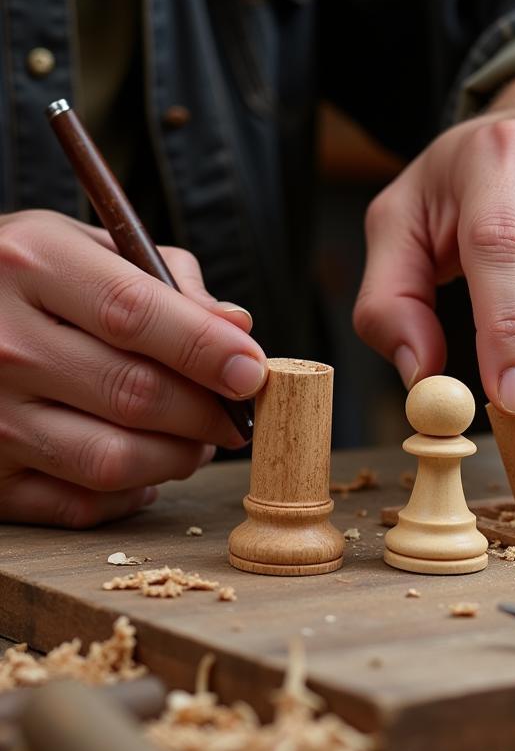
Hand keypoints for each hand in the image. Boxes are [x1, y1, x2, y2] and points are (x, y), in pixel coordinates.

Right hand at [0, 210, 266, 526]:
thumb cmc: (27, 277)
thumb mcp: (83, 245)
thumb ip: (165, 279)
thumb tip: (238, 329)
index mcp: (30, 264)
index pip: (133, 314)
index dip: (206, 349)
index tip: (253, 372)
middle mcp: (1, 342)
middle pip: (134, 394)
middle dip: (207, 412)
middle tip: (235, 414)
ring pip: (112, 459)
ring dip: (178, 458)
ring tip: (198, 440)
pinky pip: (77, 505)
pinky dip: (131, 495)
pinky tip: (145, 469)